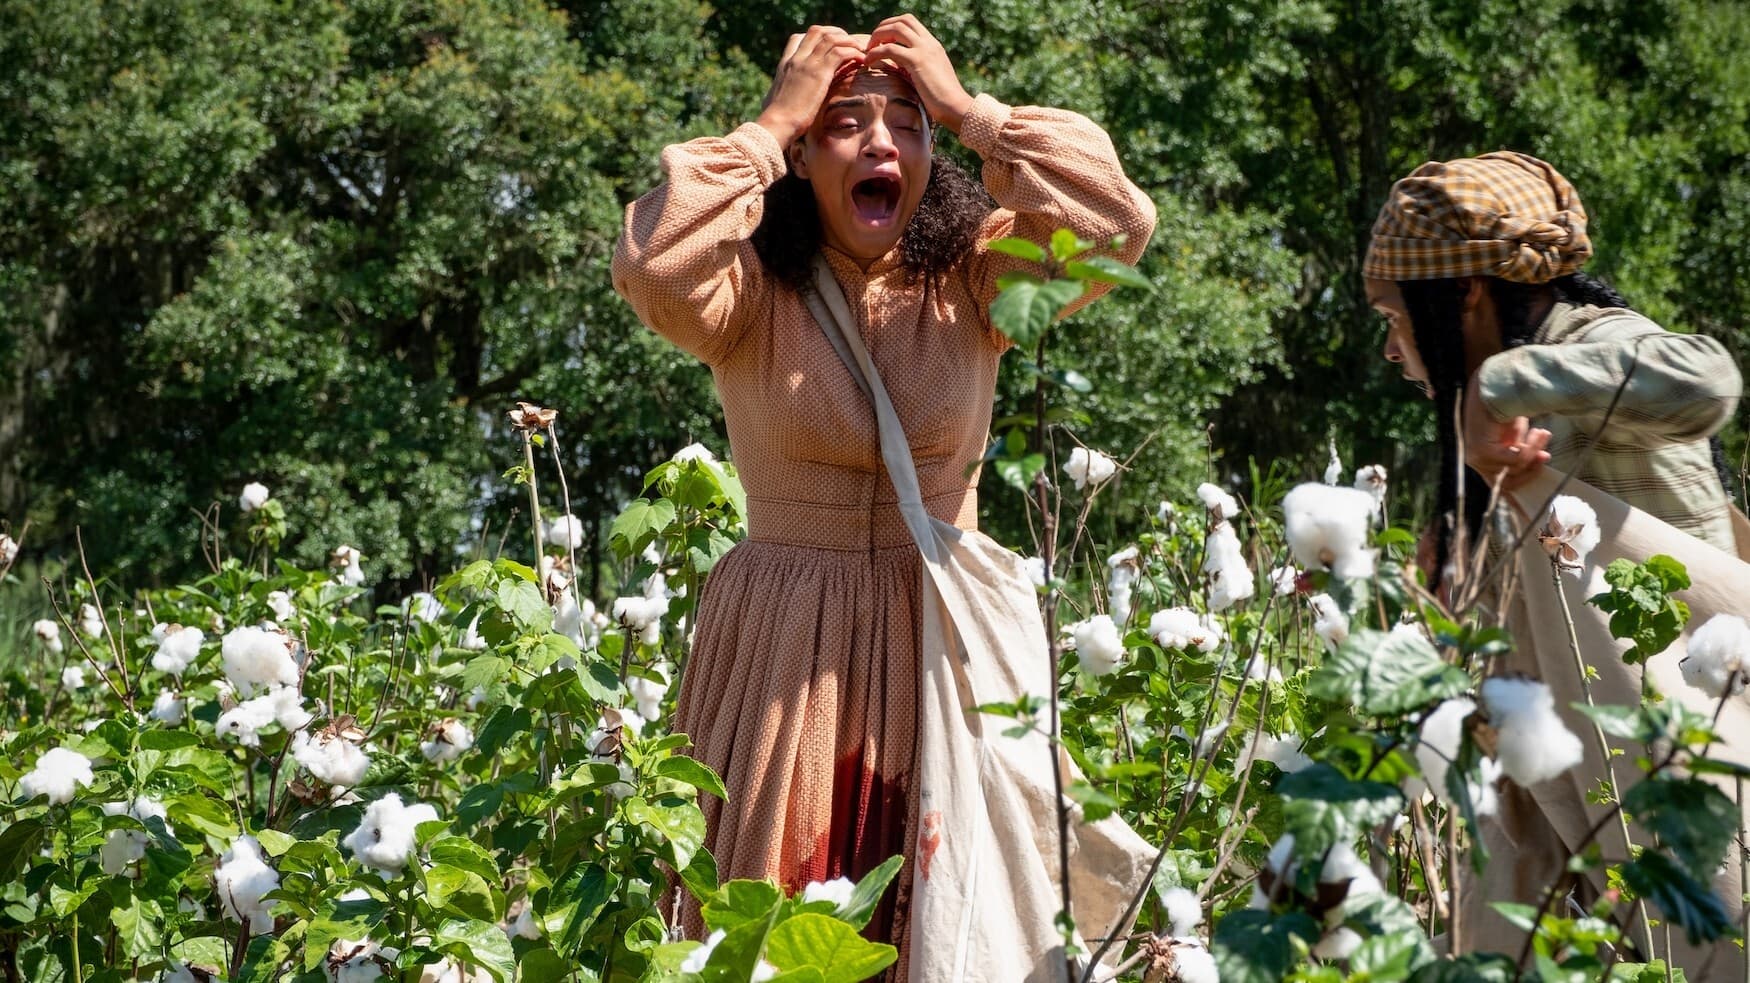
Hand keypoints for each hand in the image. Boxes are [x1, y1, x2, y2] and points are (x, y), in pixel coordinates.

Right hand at [757, 26, 866, 144]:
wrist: (777, 123)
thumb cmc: (777, 119)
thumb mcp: (777, 99)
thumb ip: (783, 93)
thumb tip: (777, 100)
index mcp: (785, 64)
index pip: (798, 38)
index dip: (816, 38)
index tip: (830, 47)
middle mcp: (796, 59)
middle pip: (817, 31)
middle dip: (837, 33)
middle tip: (850, 45)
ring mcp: (807, 63)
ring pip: (831, 38)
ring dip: (849, 42)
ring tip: (860, 51)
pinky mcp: (819, 73)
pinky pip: (840, 52)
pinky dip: (853, 53)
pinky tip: (861, 61)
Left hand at [864, 14, 973, 132]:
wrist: (955, 107)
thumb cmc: (943, 101)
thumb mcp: (931, 78)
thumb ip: (919, 69)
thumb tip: (905, 72)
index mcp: (933, 45)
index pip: (911, 23)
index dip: (892, 26)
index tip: (882, 41)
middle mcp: (929, 43)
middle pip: (903, 20)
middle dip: (883, 27)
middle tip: (872, 43)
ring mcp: (924, 50)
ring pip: (895, 29)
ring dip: (878, 36)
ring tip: (868, 51)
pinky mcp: (917, 61)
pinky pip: (890, 49)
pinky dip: (875, 53)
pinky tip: (868, 62)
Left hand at [1462, 374, 1551, 490]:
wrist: (1495, 386)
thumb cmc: (1505, 407)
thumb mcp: (1517, 434)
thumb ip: (1524, 451)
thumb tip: (1543, 459)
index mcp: (1482, 461)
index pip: (1502, 486)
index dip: (1523, 482)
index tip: (1542, 467)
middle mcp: (1476, 462)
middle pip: (1510, 484)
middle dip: (1532, 470)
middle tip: (1546, 455)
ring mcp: (1477, 458)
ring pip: (1516, 469)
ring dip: (1534, 451)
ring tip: (1541, 432)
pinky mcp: (1483, 451)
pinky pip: (1516, 459)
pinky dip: (1530, 448)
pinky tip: (1536, 431)